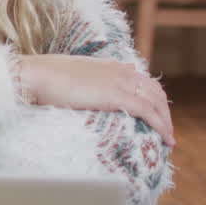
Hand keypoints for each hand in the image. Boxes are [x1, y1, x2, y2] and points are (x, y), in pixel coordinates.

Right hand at [17, 54, 174, 146]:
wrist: (37, 75)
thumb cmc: (44, 77)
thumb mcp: (70, 76)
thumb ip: (86, 81)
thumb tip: (87, 90)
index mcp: (110, 65)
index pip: (142, 79)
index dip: (152, 97)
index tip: (154, 114)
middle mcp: (120, 71)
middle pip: (155, 90)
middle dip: (164, 111)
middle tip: (165, 131)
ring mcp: (120, 82)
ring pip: (157, 101)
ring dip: (166, 121)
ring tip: (168, 139)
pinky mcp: (117, 96)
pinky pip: (149, 111)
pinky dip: (161, 125)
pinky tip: (166, 139)